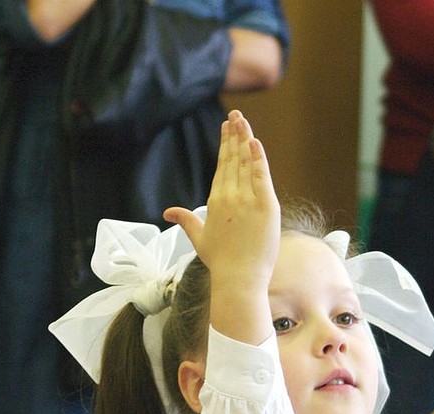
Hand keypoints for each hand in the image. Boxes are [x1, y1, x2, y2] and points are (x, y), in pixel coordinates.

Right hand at [163, 111, 278, 319]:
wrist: (238, 279)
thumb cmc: (221, 263)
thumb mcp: (200, 239)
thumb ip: (186, 220)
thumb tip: (168, 212)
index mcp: (215, 202)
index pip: (221, 167)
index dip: (225, 145)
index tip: (227, 127)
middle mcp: (229, 197)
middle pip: (232, 160)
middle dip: (234, 135)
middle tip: (235, 115)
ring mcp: (247, 200)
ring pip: (246, 163)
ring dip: (245, 139)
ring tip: (244, 120)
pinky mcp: (265, 206)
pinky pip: (261, 176)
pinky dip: (258, 158)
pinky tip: (255, 142)